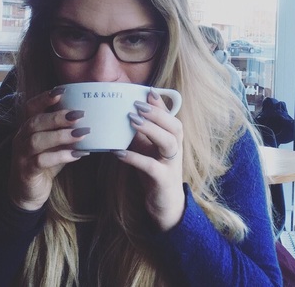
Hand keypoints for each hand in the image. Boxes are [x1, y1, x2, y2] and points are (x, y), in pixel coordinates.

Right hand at [8, 88, 89, 210]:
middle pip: (35, 121)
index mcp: (29, 127)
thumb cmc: (47, 161)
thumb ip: (68, 129)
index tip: (62, 90)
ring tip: (82, 133)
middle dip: (58, 116)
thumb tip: (97, 116)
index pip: (31, 107)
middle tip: (80, 114)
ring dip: (61, 135)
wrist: (29, 192)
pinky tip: (78, 154)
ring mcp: (21, 155)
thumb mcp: (58, 143)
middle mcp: (22, 137)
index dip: (44, 97)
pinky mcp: (26, 171)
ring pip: (36, 140)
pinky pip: (41, 161)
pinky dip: (61, 156)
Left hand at [114, 89, 184, 230]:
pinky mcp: (163, 179)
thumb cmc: (155, 172)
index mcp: (173, 138)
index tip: (147, 91)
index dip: (160, 103)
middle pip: (174, 125)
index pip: (170, 116)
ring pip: (168, 141)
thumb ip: (141, 132)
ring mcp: (172, 163)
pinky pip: (151, 166)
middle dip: (157, 113)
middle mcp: (176, 148)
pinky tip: (118, 152)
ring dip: (151, 129)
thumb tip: (125, 113)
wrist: (165, 204)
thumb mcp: (148, 148)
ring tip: (132, 120)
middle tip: (136, 105)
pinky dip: (135, 158)